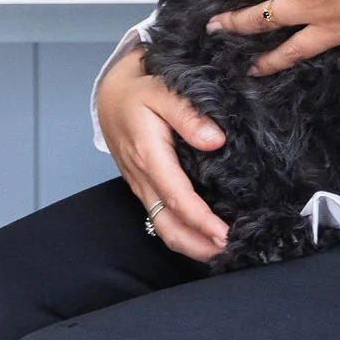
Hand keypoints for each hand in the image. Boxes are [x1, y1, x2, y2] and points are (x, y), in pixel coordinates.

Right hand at [97, 45, 227, 262]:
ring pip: (162, 226)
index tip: (226, 235)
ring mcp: (141, 185)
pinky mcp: (144, 186)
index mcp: (149, 155)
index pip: (177, 198)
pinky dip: (181, 232)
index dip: (202, 221)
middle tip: (230, 252)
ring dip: (189, 244)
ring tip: (220, 251)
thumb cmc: (138, 88)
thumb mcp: (161, 89)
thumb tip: (215, 139)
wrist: (110, 92)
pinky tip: (202, 234)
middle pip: (167, 226)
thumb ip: (188, 113)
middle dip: (197, 245)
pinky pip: (160, 217)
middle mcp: (143, 177)